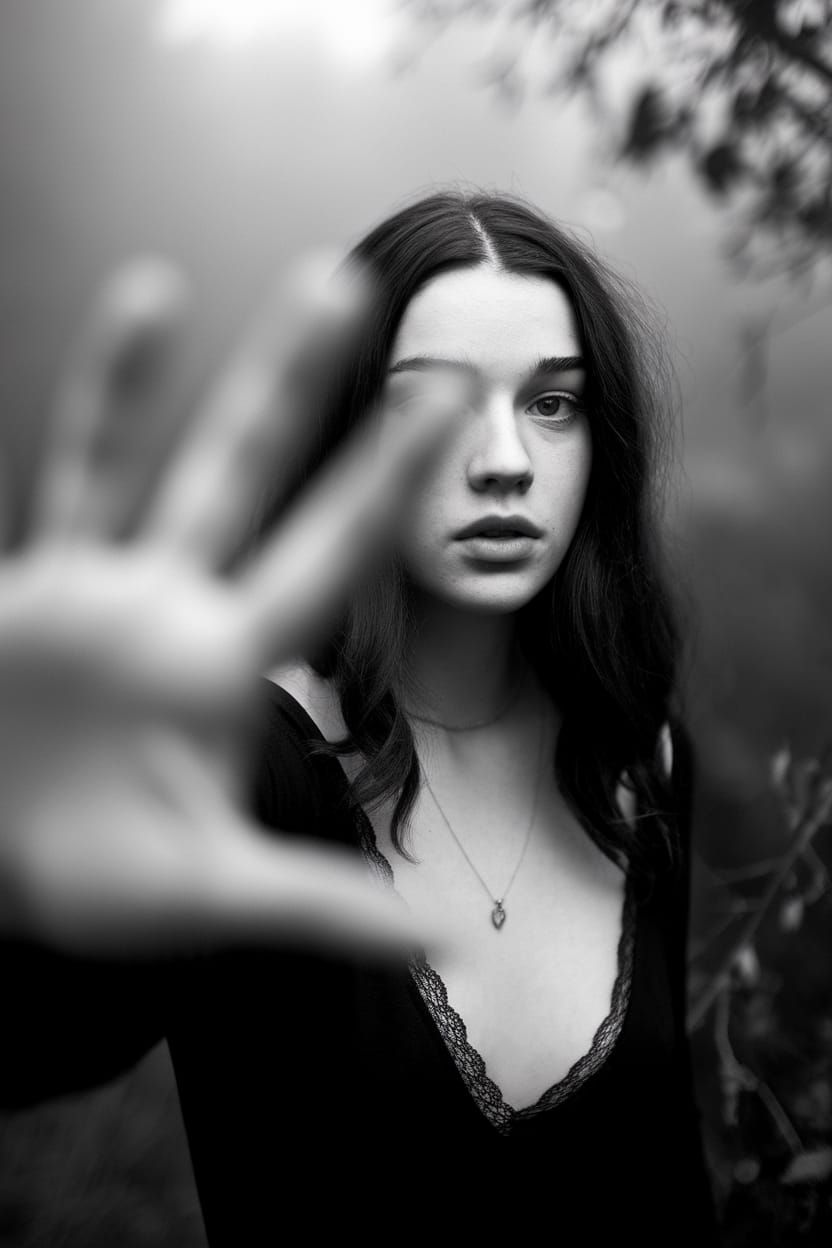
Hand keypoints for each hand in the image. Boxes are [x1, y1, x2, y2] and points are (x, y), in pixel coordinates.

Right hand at [0, 254, 469, 957]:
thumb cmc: (98, 886)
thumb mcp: (206, 895)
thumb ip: (317, 907)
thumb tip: (449, 938)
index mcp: (230, 665)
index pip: (329, 553)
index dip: (385, 475)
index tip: (449, 395)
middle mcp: (178, 609)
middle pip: (251, 474)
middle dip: (295, 386)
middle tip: (353, 281)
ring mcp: (104, 588)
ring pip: (150, 463)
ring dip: (180, 379)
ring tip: (191, 280)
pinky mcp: (36, 588)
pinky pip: (58, 479)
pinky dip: (85, 408)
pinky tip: (123, 319)